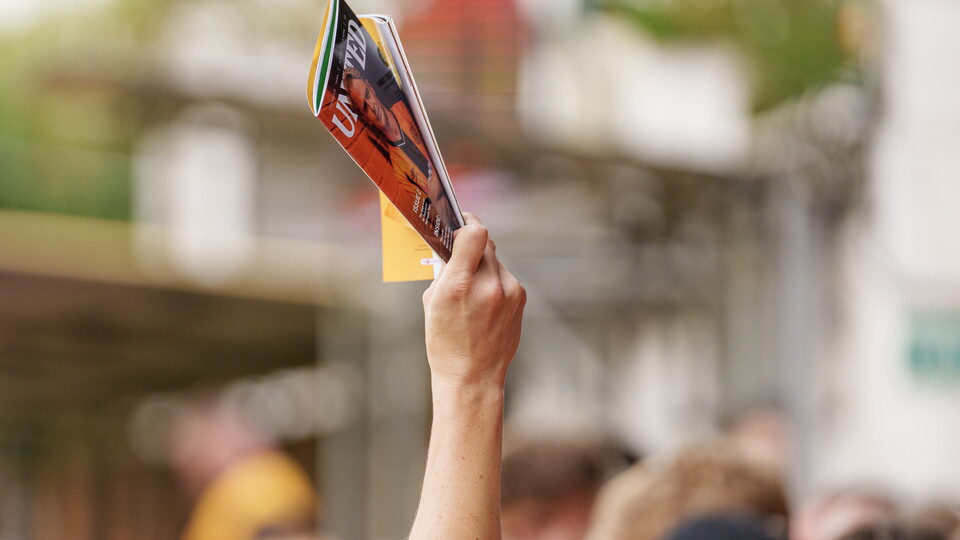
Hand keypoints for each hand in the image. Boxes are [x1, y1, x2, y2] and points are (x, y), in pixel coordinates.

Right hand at [422, 213, 525, 389]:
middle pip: (486, 242)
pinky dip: (493, 281)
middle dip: (472, 244)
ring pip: (495, 260)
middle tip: (460, 250)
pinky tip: (484, 302)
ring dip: (483, 265)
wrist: (472, 376)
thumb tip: (452, 246)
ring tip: (471, 288)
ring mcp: (509, 293)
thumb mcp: (432, 302)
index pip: (474, 233)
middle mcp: (488, 286)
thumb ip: (444, 270)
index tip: (460, 221)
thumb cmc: (445, 342)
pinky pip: (505, 277)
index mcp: (458, 285)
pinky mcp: (520, 300)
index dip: (467, 222)